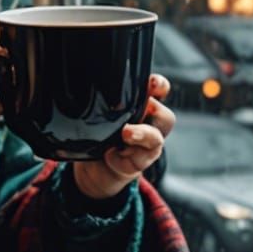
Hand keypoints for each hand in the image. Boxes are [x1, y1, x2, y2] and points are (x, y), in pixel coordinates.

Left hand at [71, 74, 173, 203]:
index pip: (159, 91)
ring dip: (143, 134)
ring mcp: (145, 147)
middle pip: (166, 117)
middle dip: (157, 110)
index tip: (151, 83)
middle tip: (145, 106)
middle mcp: (150, 125)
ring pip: (156, 139)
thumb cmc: (99, 133)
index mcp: (143, 107)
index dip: (159, 86)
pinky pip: (136, 161)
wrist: (94, 168)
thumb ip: (102, 100)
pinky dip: (120, 158)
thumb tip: (86, 83)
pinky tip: (108, 155)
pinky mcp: (137, 165)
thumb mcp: (99, 112)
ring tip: (126, 133)